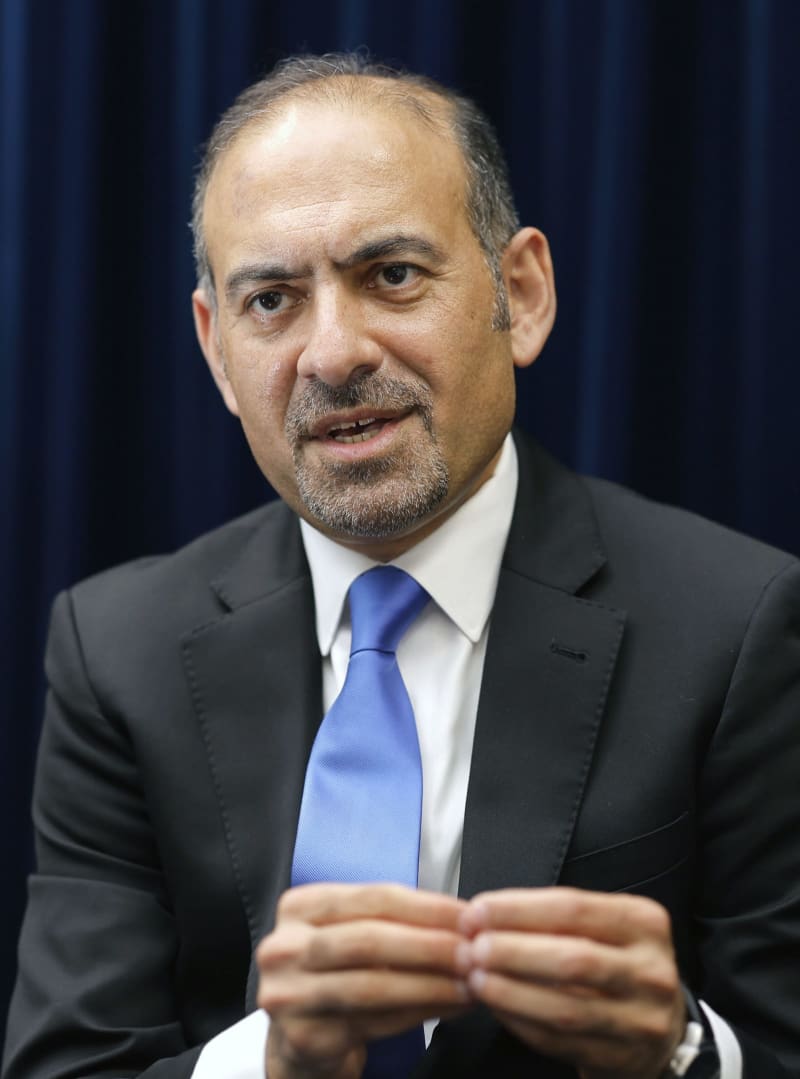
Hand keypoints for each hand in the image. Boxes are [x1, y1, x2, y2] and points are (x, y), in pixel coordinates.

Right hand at [257, 883, 470, 1078]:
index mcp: (299, 907)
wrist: (299, 1037)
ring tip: (469, 984)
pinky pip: (374, 1023)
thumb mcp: (351, 933)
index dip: (426, 906)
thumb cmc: (336, 974)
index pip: (373, 898)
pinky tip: (449, 1008)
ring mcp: (289, 994)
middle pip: (370, 940)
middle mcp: (284, 947)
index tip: (467, 916)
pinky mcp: (304, 1037)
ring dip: (430, 984)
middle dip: (430, 945)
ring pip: (373, 985)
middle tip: (473, 952)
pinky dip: (419, 1014)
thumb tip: (462, 920)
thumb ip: (393, 921)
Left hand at [457, 887, 684, 1077]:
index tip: (478, 911)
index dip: (519, 909)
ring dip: (512, 992)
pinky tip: (498, 1008)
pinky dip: (523, 1024)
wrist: (664, 1027)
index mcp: (644, 923)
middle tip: (472, 948)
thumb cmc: (617, 962)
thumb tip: (485, 915)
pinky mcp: (623, 1059)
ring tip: (476, 978)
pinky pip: (562, 1042)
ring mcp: (641, 1020)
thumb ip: (556, 918)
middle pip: (572, 958)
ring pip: (567, 1007)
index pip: (573, 908)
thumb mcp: (605, 927)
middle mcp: (651, 971)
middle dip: (513, 951)